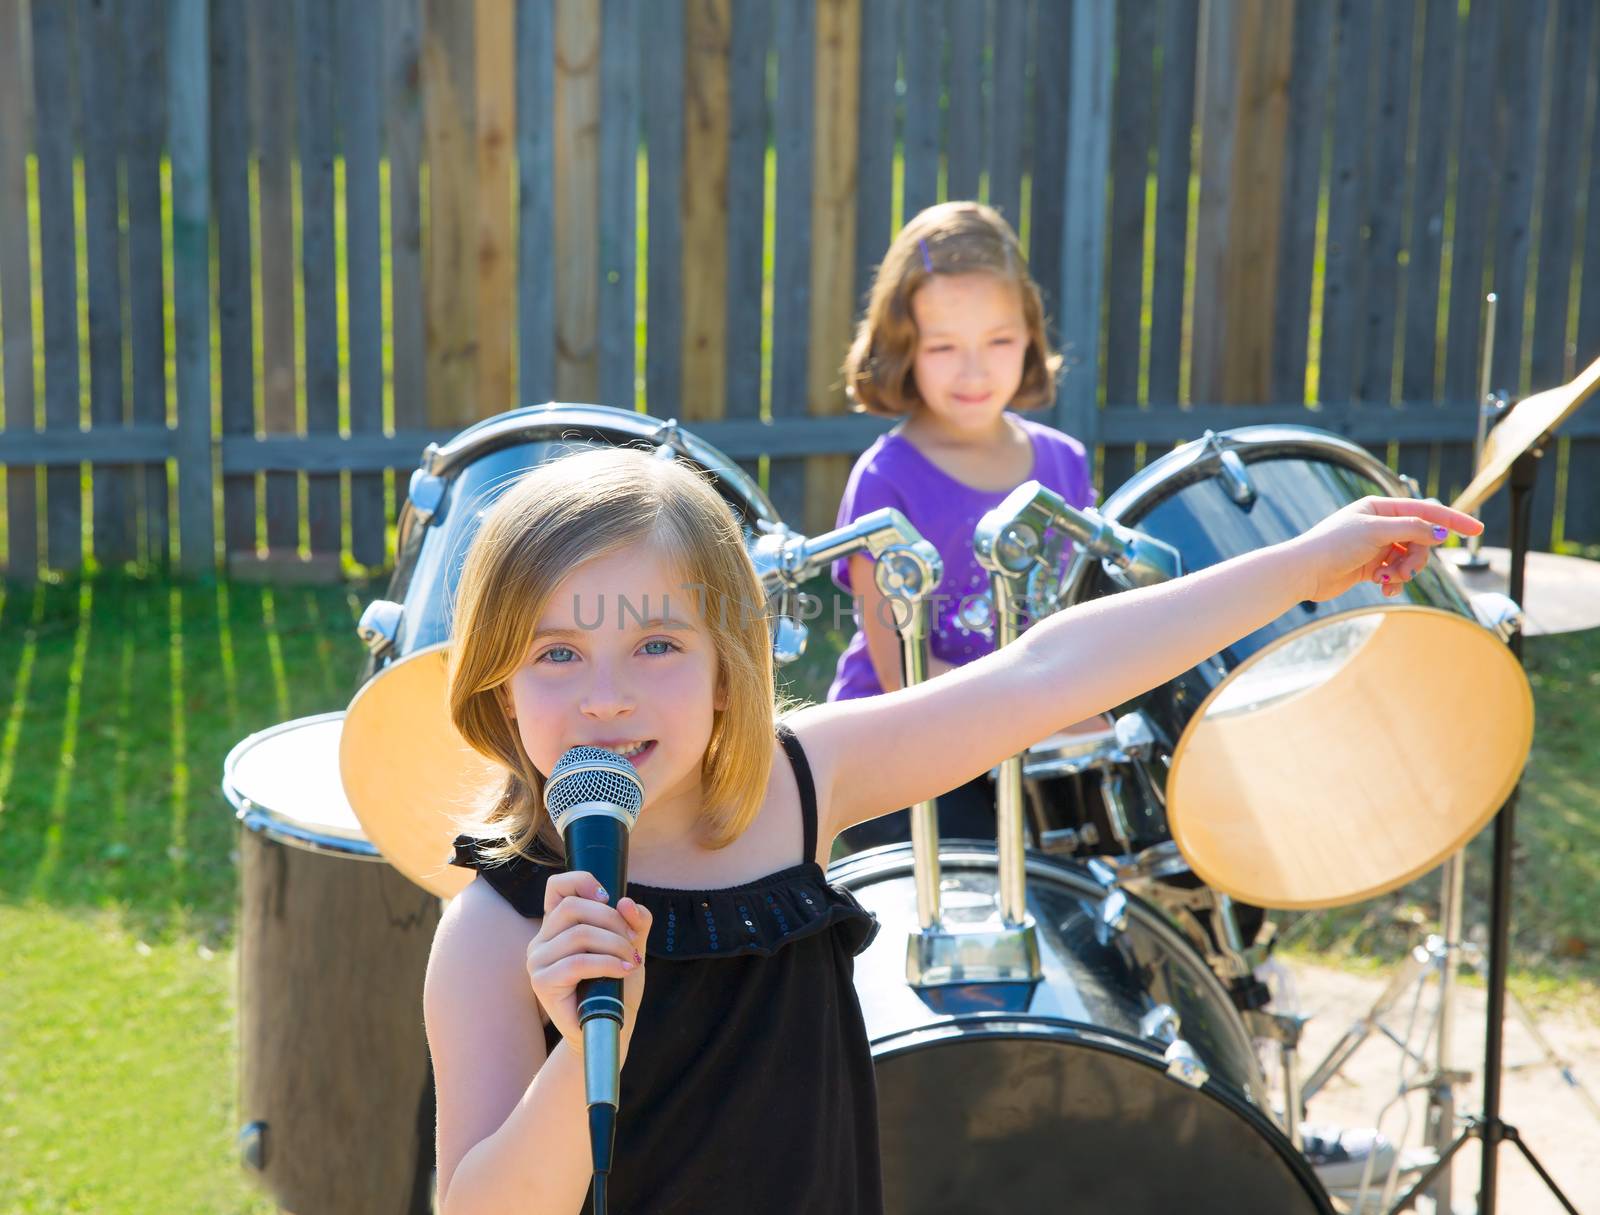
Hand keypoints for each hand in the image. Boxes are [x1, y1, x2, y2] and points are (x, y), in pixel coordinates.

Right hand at [526, 870, 651, 1055]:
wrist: (609, 1028)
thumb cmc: (616, 987)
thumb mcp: (630, 947)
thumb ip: (634, 923)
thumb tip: (627, 902)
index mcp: (558, 926)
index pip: (557, 887)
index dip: (583, 882)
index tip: (609, 899)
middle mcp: (541, 940)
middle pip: (573, 908)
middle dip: (612, 920)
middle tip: (634, 942)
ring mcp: (537, 961)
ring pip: (579, 934)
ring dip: (615, 944)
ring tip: (632, 960)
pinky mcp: (541, 983)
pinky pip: (577, 962)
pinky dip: (608, 963)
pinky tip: (624, 970)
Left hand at [1290, 496, 1482, 601]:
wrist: (1304, 571)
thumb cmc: (1334, 545)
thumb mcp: (1376, 532)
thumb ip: (1411, 530)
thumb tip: (1440, 534)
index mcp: (1380, 507)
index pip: (1425, 510)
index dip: (1452, 520)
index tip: (1477, 529)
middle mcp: (1380, 525)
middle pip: (1420, 540)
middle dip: (1418, 558)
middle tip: (1404, 570)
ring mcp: (1376, 547)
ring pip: (1410, 559)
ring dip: (1405, 572)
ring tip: (1387, 580)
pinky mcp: (1370, 567)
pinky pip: (1396, 574)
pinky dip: (1395, 582)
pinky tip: (1384, 588)